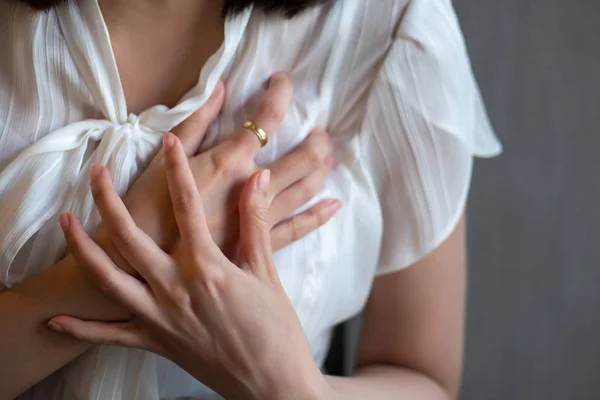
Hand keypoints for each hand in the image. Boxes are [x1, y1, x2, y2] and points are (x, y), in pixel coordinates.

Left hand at [49, 134, 327, 399]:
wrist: (272, 384)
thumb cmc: (275, 330)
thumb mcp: (266, 272)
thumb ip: (257, 223)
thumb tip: (260, 180)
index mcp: (207, 267)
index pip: (188, 206)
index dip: (178, 169)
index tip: (169, 140)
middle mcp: (175, 288)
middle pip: (131, 238)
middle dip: (109, 202)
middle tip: (96, 173)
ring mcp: (160, 317)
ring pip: (110, 280)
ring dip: (84, 250)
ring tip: (66, 222)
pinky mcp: (156, 343)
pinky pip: (111, 337)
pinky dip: (82, 330)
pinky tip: (57, 321)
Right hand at [118, 74, 337, 257]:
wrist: (137, 264)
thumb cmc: (145, 209)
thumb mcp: (164, 159)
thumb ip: (196, 122)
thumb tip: (219, 88)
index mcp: (228, 161)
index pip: (267, 117)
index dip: (280, 93)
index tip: (283, 80)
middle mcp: (251, 187)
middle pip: (300, 158)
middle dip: (316, 141)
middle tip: (320, 133)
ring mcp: (258, 218)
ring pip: (304, 189)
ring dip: (320, 170)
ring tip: (327, 158)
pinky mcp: (258, 246)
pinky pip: (298, 228)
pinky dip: (318, 215)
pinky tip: (333, 204)